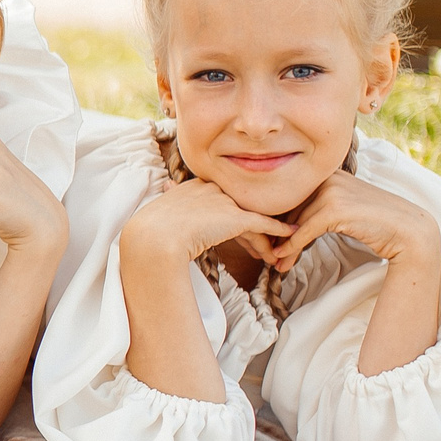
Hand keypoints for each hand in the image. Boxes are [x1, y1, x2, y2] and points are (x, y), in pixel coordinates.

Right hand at [121, 178, 293, 269]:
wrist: (154, 237)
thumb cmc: (150, 233)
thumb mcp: (158, 218)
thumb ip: (168, 215)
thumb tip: (157, 214)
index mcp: (193, 186)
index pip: (222, 201)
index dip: (230, 219)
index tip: (233, 234)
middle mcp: (213, 188)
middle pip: (239, 208)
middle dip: (250, 229)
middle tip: (259, 248)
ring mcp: (226, 201)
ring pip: (252, 219)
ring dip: (265, 239)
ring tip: (274, 254)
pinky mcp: (237, 217)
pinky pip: (264, 224)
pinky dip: (278, 231)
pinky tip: (291, 236)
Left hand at [265, 171, 439, 272]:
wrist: (409, 230)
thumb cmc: (376, 222)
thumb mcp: (344, 209)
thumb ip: (319, 208)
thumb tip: (289, 224)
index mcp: (328, 174)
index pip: (294, 197)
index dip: (279, 220)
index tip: (271, 239)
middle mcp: (327, 178)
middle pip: (290, 209)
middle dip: (277, 233)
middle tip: (266, 254)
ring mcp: (331, 191)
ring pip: (294, 222)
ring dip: (283, 245)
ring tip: (275, 263)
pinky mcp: (335, 209)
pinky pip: (304, 230)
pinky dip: (292, 246)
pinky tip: (283, 258)